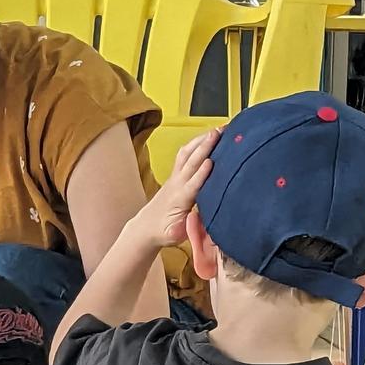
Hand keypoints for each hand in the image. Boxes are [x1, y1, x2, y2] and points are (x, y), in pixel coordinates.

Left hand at [129, 128, 217, 247]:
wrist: (145, 227)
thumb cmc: (163, 232)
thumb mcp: (174, 235)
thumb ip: (183, 229)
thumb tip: (192, 225)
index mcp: (180, 200)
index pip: (192, 184)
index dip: (201, 174)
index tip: (212, 162)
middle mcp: (177, 184)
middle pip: (191, 162)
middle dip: (205, 147)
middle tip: (219, 133)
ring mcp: (175, 177)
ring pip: (187, 154)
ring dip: (201, 140)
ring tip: (218, 129)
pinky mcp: (175, 175)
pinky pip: (185, 155)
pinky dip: (196, 143)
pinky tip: (206, 136)